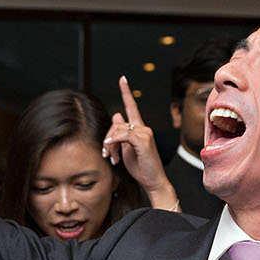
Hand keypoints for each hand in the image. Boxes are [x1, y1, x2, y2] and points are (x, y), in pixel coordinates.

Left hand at [106, 76, 180, 211]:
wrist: (152, 181)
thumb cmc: (141, 167)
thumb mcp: (126, 149)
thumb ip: (120, 134)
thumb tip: (116, 115)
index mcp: (139, 129)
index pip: (132, 107)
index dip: (126, 92)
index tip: (122, 79)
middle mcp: (143, 128)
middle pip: (116, 122)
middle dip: (108, 138)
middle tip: (107, 154)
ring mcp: (144, 133)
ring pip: (118, 129)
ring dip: (110, 145)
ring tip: (112, 158)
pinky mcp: (143, 140)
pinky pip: (123, 135)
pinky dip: (114, 142)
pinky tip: (111, 151)